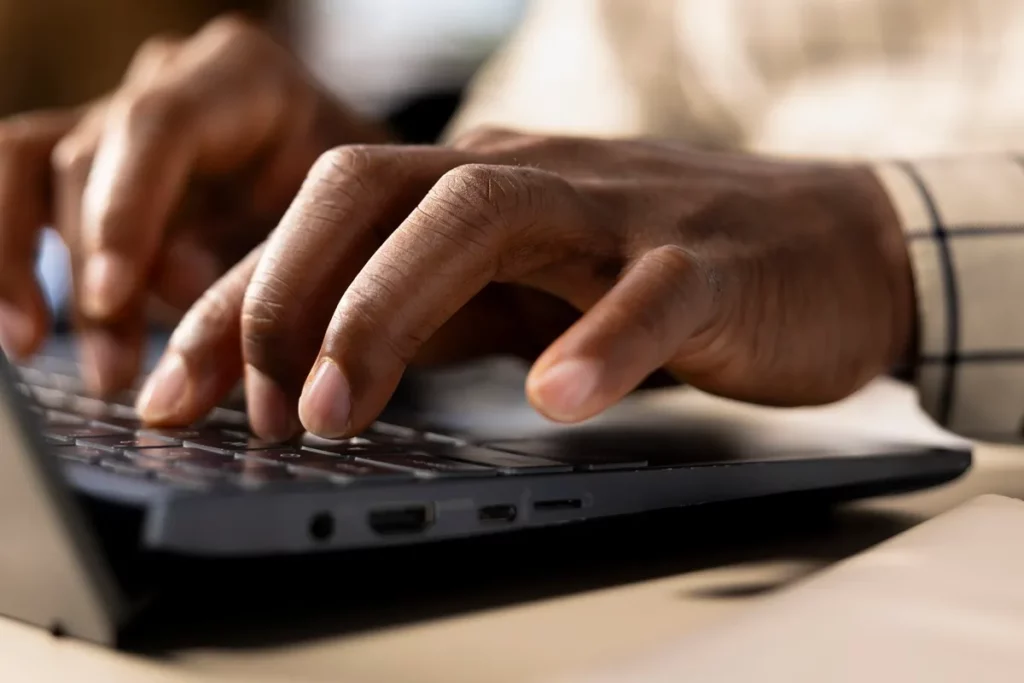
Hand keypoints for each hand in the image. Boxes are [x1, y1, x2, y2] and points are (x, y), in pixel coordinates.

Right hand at [0, 15, 387, 392]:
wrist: (358, 197)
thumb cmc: (357, 211)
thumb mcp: (332, 230)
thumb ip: (259, 253)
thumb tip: (170, 279)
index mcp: (244, 78)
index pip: (161, 126)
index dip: (127, 211)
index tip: (113, 295)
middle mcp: (171, 82)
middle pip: (93, 159)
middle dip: (95, 271)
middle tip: (116, 369)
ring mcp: (123, 114)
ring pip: (34, 169)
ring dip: (29, 264)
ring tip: (36, 345)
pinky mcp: (90, 160)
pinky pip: (18, 189)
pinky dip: (9, 255)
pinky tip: (20, 327)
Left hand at [137, 130, 913, 439]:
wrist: (827, 242)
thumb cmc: (656, 269)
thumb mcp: (521, 287)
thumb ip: (432, 311)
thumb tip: (317, 368)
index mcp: (477, 186)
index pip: (327, 216)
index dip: (238, 297)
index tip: (176, 388)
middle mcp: (534, 180)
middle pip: (376, 190)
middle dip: (288, 295)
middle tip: (245, 407)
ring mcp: (624, 212)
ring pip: (488, 217)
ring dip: (392, 312)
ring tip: (338, 414)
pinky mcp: (713, 261)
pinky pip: (651, 292)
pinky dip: (601, 344)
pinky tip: (556, 398)